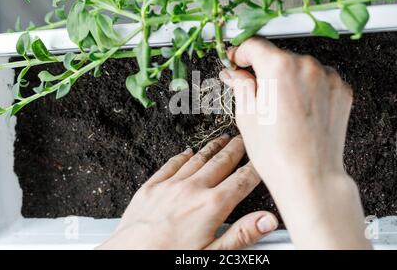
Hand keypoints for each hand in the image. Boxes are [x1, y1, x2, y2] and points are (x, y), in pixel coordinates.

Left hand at [98, 135, 277, 249]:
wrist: (129, 258)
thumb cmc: (169, 259)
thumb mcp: (212, 255)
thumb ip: (242, 235)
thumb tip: (267, 220)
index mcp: (211, 206)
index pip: (241, 181)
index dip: (255, 168)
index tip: (263, 160)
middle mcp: (192, 190)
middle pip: (221, 163)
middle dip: (236, 150)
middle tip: (244, 140)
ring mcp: (170, 186)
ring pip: (198, 159)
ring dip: (213, 148)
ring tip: (223, 139)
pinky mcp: (151, 188)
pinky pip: (170, 165)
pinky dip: (183, 156)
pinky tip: (188, 152)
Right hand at [220, 38, 369, 248]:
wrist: (311, 176)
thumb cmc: (278, 154)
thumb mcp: (247, 116)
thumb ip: (241, 85)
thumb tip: (235, 72)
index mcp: (279, 68)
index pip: (254, 45)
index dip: (241, 53)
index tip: (238, 60)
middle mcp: (306, 66)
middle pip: (278, 56)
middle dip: (265, 70)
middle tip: (258, 92)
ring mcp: (328, 77)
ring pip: (299, 66)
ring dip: (288, 78)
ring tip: (282, 107)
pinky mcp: (341, 89)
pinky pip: (319, 78)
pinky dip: (308, 87)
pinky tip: (300, 109)